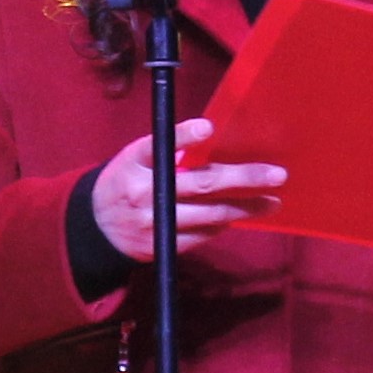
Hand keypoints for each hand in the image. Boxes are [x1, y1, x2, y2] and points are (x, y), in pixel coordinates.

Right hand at [88, 115, 288, 259]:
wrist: (96, 228)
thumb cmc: (126, 182)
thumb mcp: (135, 160)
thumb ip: (167, 153)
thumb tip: (211, 144)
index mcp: (135, 163)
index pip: (159, 146)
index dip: (184, 136)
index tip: (208, 127)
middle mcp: (144, 192)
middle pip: (202, 184)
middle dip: (243, 179)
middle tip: (277, 175)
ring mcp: (155, 222)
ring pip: (210, 215)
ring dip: (245, 208)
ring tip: (271, 202)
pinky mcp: (163, 246)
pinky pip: (202, 235)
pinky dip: (221, 225)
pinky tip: (237, 217)